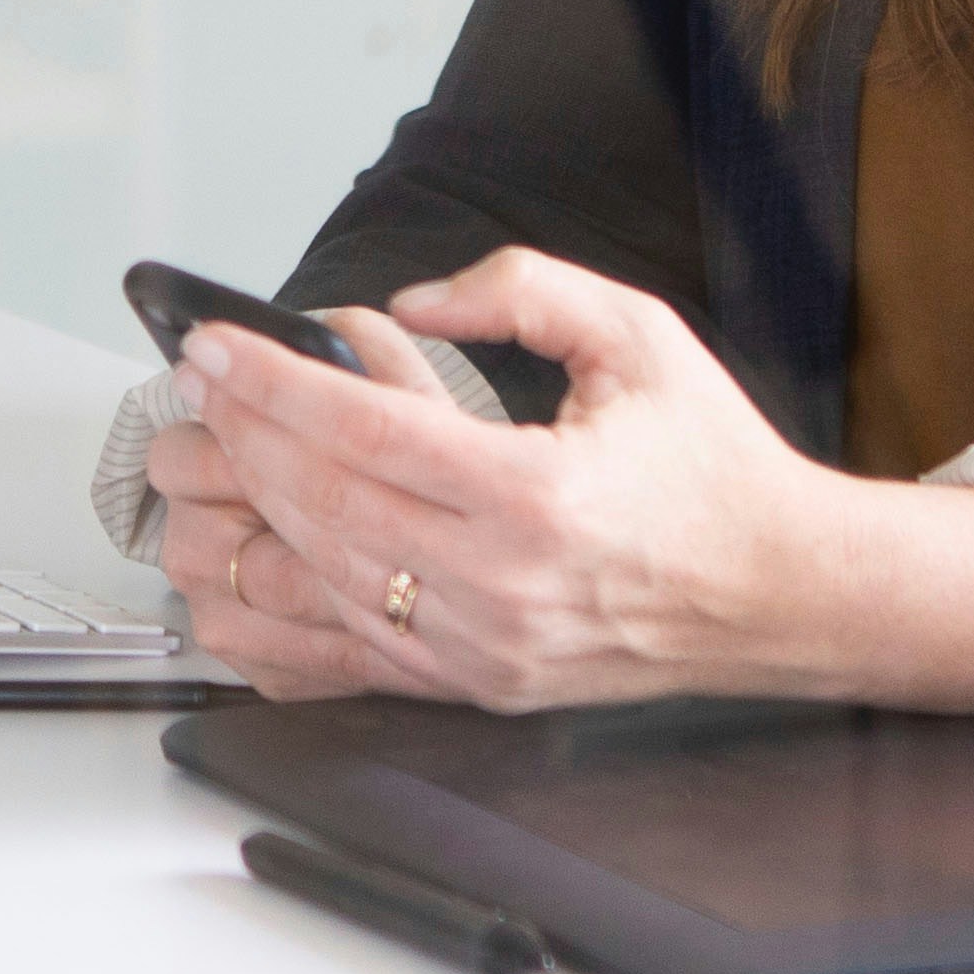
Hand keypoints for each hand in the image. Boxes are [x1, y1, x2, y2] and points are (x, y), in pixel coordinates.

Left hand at [155, 250, 973, 712]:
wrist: (780, 590)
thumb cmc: (711, 465)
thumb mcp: (637, 336)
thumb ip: (520, 288)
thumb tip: (412, 303)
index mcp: (536, 495)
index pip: (362, 433)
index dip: (271, 384)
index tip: (214, 348)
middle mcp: (501, 583)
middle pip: (321, 506)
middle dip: (239, 437)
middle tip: (193, 388)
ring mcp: (483, 647)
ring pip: (321, 579)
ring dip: (245, 515)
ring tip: (204, 455)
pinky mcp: (477, 684)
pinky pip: (348, 650)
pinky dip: (283, 602)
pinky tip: (243, 554)